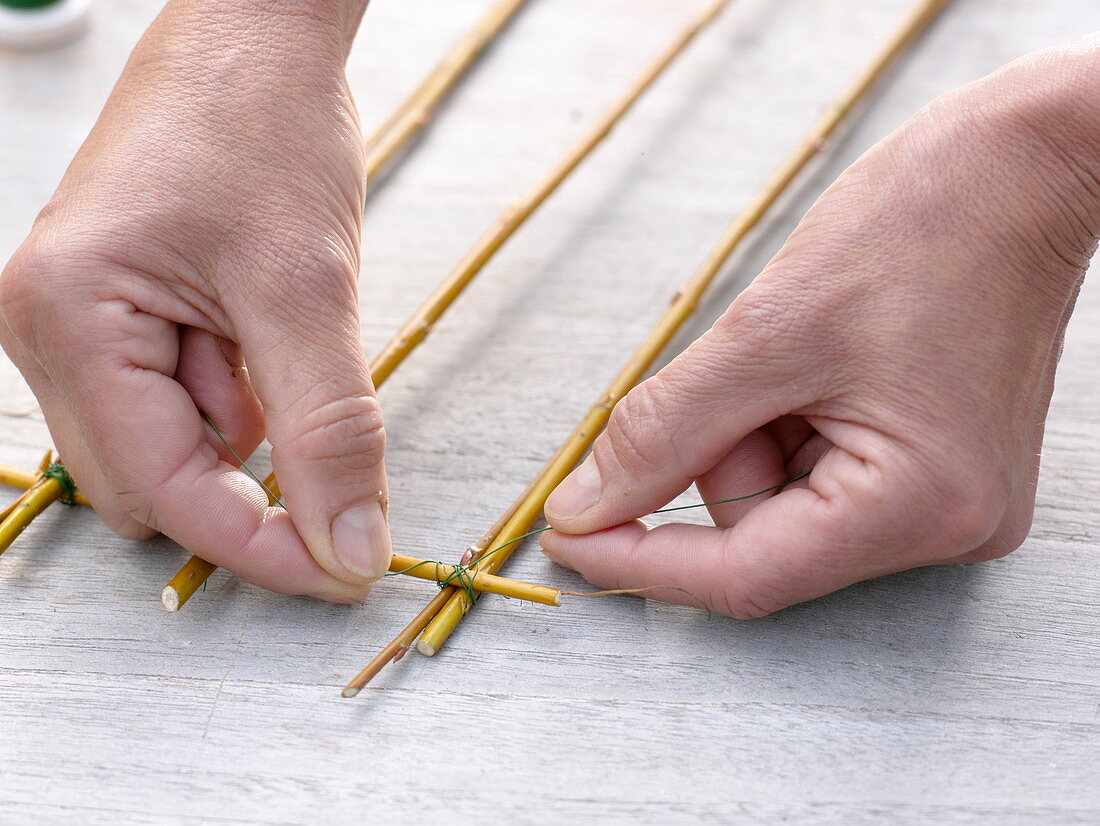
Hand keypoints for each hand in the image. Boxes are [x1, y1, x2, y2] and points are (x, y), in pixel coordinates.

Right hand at [0, 0, 387, 600]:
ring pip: (174, 445)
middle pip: (155, 482)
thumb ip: (329, 432)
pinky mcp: (119, 315)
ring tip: (277, 322)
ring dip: (247, 419)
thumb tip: (347, 551)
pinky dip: (240, 387)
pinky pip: (181, 398)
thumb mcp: (310, 292)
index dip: (259, 546)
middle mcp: (48, 329)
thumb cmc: (263, 128)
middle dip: (248, 470)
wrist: (253, 35)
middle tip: (316, 409)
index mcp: (68, 319)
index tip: (342, 572)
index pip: (164, 493)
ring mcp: (80, 323)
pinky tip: (260, 318)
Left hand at [541, 39, 1099, 617]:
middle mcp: (943, 527)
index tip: (563, 536)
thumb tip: (584, 508)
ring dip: (750, 433)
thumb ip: (663, 433)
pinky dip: (783, 425)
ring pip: (779, 504)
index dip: (636, 560)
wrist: (1022, 169)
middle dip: (714, 456)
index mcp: (916, 504)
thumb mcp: (766, 332)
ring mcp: (944, 502)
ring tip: (802, 352)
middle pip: (759, 538)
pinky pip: (815, 476)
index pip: (742, 577)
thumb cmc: (925, 226)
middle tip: (741, 371)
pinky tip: (818, 365)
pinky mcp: (932, 471)